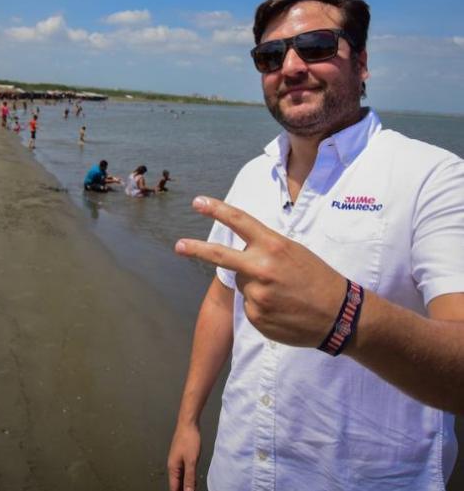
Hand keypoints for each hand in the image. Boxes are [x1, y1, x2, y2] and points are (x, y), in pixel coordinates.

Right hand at [167, 421, 201, 490]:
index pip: (174, 487)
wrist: (188, 424)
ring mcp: (177, 460)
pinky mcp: (182, 457)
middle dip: (180, 490)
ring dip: (183, 485)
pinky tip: (192, 481)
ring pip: (179, 477)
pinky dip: (187, 478)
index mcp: (173, 468)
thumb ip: (189, 477)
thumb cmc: (189, 441)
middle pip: (176, 483)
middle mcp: (173, 465)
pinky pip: (183, 471)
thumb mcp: (191, 461)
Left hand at [174, 196, 348, 346]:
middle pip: (219, 256)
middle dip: (195, 250)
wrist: (341, 316)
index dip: (216, 210)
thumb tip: (236, 258)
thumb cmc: (318, 279)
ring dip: (255, 288)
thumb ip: (265, 250)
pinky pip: (249, 308)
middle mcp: (261, 267)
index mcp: (274, 246)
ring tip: (283, 294)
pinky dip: (261, 308)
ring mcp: (257, 294)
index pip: (239, 222)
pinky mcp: (256, 316)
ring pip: (242, 285)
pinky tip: (282, 310)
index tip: (197, 202)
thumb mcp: (294, 253)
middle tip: (178, 245)